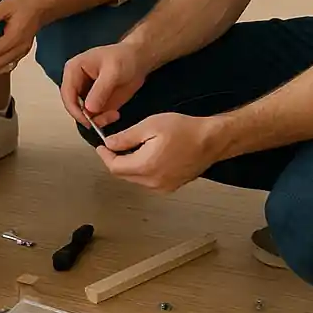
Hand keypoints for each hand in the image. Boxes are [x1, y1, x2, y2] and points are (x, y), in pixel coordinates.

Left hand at [0, 0, 48, 75]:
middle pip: (2, 60)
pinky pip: (12, 62)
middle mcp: (21, 45)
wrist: (41, 8)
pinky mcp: (23, 50)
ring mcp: (23, 49)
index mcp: (16, 35)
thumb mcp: (5, 5)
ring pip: (7, 64)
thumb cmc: (25, 5)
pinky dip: (2, 67)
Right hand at [61, 43, 147, 129]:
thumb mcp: (113, 72)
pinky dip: (104, 119)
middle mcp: (76, 83)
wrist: (138, 60)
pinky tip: (115, 114)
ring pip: (83, 114)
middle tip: (105, 119)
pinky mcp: (96, 102)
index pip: (67, 93)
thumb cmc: (123, 58)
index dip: (74, 109)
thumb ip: (100, 90)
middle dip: (87, 117)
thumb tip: (89, 109)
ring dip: (97, 119)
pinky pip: (94, 116)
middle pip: (73, 106)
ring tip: (114, 115)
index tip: (88, 121)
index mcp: (73, 70)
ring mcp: (86, 94)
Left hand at [96, 113, 220, 191]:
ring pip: (135, 179)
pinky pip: (148, 181)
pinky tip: (144, 155)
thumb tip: (109, 144)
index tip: (101, 146)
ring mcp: (164, 187)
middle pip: (124, 175)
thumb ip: (126, 137)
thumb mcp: (150, 126)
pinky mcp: (172, 186)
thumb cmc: (184, 130)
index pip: (115, 167)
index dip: (105, 156)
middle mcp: (154, 182)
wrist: (211, 140)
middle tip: (111, 145)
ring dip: (128, 166)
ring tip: (128, 148)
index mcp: (146, 167)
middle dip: (115, 160)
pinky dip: (141, 170)